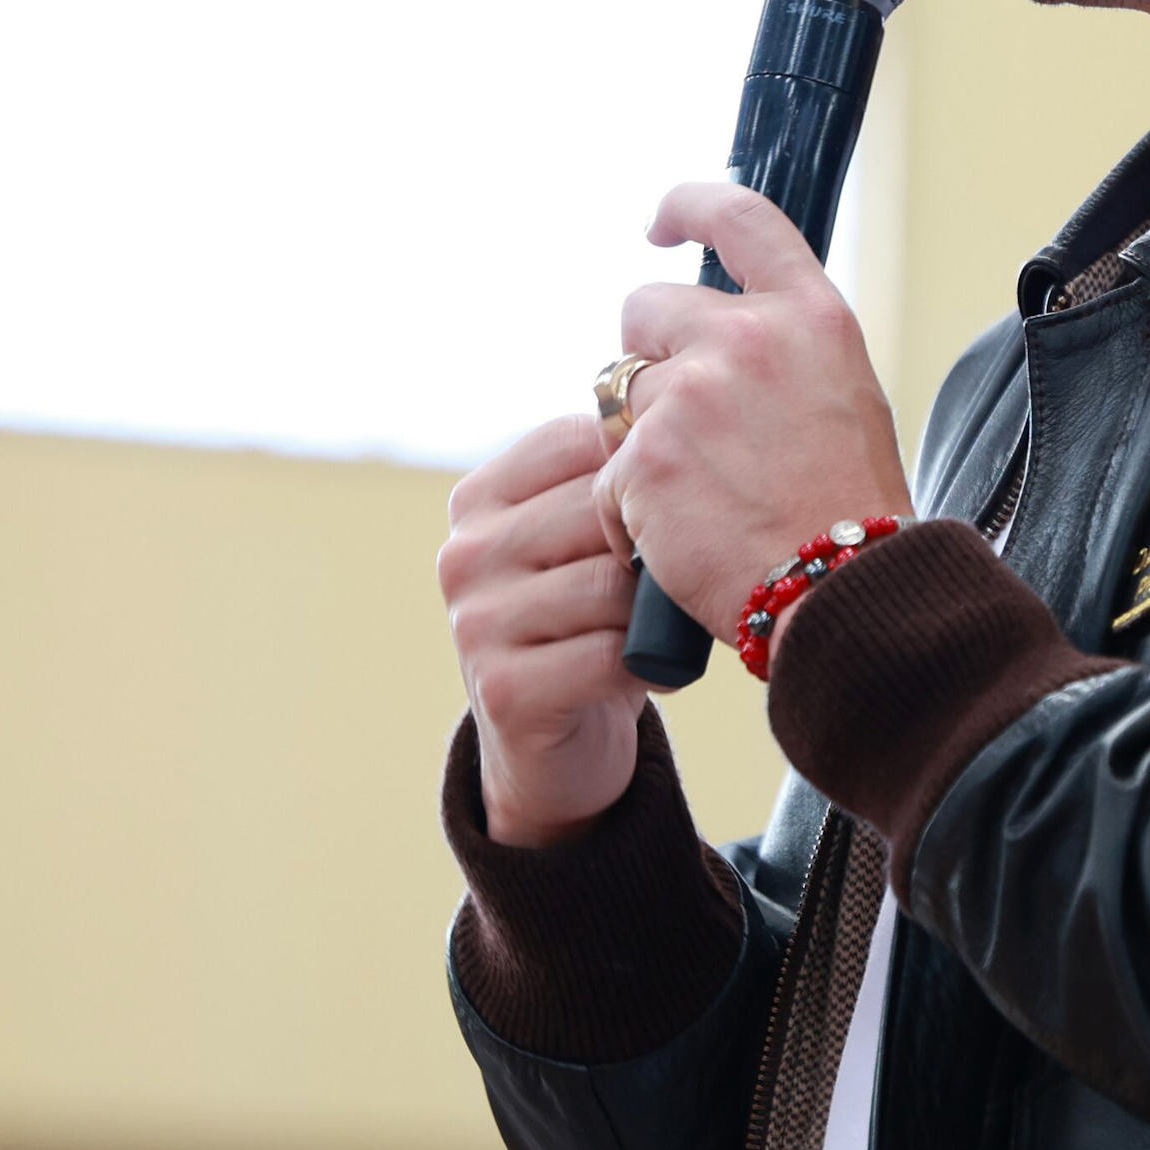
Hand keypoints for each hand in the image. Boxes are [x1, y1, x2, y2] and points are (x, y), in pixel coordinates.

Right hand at [441, 412, 647, 845]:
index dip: (652, 467)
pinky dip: (653, 665)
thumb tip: (684, 405)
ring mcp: (475, 622)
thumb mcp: (588, 537)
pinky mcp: (503, 688)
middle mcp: (465, 553)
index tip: (679, 502)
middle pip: (602, 509)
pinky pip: (613, 653)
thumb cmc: (591, 620)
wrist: (555, 745)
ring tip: (662, 628)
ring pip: (613, 583)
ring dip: (658, 611)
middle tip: (682, 577)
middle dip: (660, 544)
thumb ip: (612, 475)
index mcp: (479, 497)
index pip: (583, 437)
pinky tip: (651, 671)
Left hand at [600, 178, 911, 654]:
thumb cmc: (854, 512)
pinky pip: (608, 478)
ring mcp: (690, 396)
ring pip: (618, 399)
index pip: (739, 217)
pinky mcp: (642, 459)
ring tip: (701, 500)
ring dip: (640, 443)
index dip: (689, 207)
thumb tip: (718, 341)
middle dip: (648, 360)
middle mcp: (749, 339)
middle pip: (646, 310)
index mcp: (810, 317)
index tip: (659, 223)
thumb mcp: (842, 398)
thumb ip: (781, 354)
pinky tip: (685, 539)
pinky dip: (631, 514)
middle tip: (685, 425)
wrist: (849, 592)